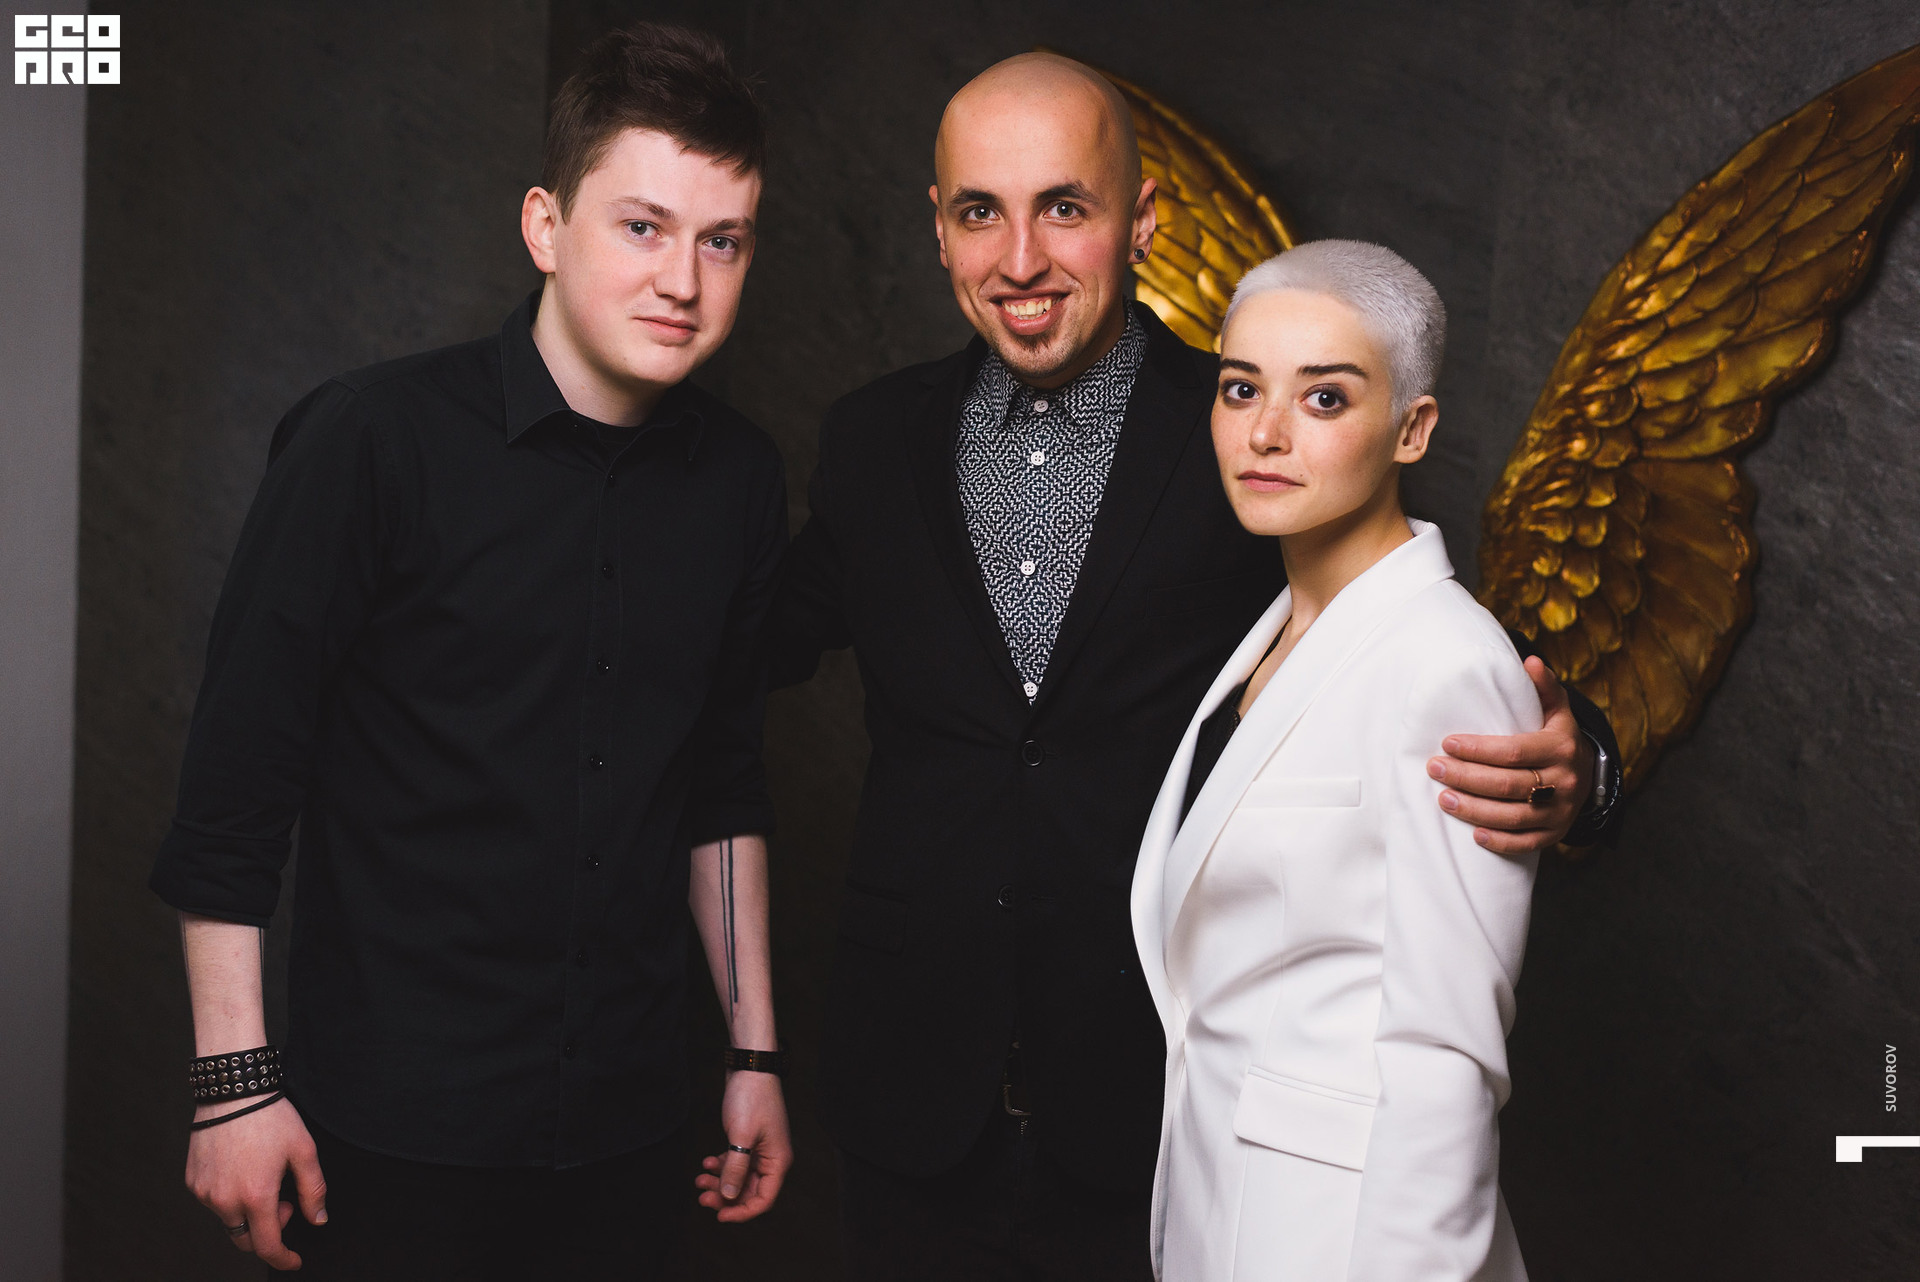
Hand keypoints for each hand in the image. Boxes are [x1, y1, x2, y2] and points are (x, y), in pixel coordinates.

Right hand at [185, 1095, 325, 1270]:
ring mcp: (204, 1192)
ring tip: (262, 1178)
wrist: (233, 1091)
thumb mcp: (303, 1150)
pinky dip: (230, 1197)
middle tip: (283, 1200)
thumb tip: (318, 1219)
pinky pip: (213, 1202)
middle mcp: (225, 1200)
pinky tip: (242, 1170)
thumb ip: (313, 1190)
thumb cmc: (271, 1117)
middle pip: (246, 1239)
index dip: (283, 1258)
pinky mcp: (192, 1182)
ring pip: (229, 1220)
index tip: (294, 1260)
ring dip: (248, 1212)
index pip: (268, 1246)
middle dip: (268, 1231)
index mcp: (256, 1196)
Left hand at [694, 1070, 790, 1222]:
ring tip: (699, 1178)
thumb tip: (729, 1197)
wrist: (750, 1067)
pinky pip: (735, 1163)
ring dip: (719, 1181)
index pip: (764, 1200)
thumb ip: (735, 1169)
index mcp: (778, 1161)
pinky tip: (706, 1162)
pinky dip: (720, 1166)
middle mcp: (772, 1159)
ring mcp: (759, 1150)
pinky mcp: (748, 1141)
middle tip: (701, 1197)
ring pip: (739, 1178)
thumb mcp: (740, 1137)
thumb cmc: (751, 1098)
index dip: (742, 1212)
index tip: (719, 1215)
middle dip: (725, 1196)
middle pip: (749, 1191)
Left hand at [1426, 656, 1594, 855]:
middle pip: (1507, 784)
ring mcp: (1562, 811)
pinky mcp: (1555, 833)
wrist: (1590, 776)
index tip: (1447, 743)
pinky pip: (1526, 843)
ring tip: (1443, 798)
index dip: (1478, 749)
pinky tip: (1473, 834)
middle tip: (1434, 769)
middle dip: (1466, 777)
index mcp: (1562, 748)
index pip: (1512, 751)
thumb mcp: (1556, 710)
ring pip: (1513, 815)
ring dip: (1474, 809)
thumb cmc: (1558, 737)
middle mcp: (1564, 781)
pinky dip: (1499, 841)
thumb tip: (1529, 661)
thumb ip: (1543, 686)